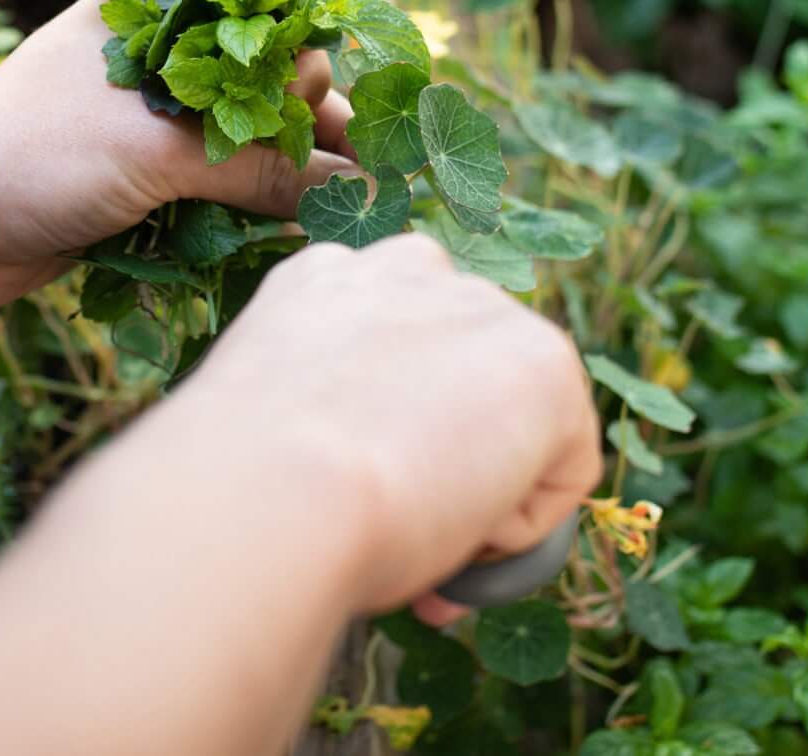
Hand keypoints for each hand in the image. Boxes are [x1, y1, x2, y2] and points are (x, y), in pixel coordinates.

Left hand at [0, 0, 358, 310]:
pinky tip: (287, 240)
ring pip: (240, 146)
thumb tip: (355, 190)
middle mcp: (158, 60)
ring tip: (342, 218)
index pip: (266, 24)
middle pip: (262, 88)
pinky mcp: (135, 183)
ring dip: (285, 182)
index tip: (356, 124)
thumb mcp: (159, 151)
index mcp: (158, 13)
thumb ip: (260, 167)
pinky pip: (211, 194)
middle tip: (364, 182)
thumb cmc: (38, 153)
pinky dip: (246, 215)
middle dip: (312, 133)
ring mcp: (145, 124)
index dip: (316, 69)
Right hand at [117, 234, 603, 614]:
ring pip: (517, 425)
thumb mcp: (278, 430)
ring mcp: (483, 309)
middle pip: (465, 378)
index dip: (391, 435)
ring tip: (421, 534)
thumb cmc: (245, 489)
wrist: (268, 491)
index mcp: (324, 281)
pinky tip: (455, 529)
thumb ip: (326, 426)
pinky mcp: (545, 363)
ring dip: (485, 490)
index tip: (361, 496)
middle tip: (404, 532)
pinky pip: (562, 471)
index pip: (395, 349)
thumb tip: (368, 484)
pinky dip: (519, 526)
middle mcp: (406, 272)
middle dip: (450, 456)